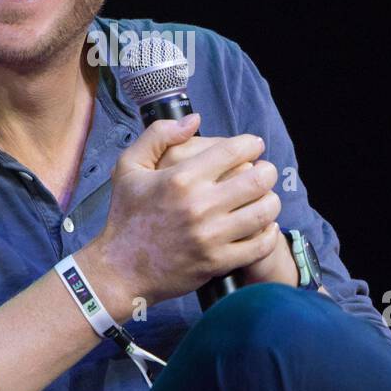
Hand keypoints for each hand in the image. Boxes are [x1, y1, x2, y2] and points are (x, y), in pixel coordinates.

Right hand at [82, 114, 282, 309]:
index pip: (233, 150)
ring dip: (270, 200)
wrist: (120, 269)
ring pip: (264, 211)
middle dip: (267, 170)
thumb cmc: (126, 216)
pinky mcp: (218, 261)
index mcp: (180, 178)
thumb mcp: (129, 167)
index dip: (251, 143)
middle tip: (263, 171)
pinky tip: (263, 225)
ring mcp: (211, 236)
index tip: (253, 146)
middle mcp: (199, 205)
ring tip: (263, 197)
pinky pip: (260, 245)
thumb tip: (194, 120)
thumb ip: (159, 135)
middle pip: (258, 179)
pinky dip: (269, 232)